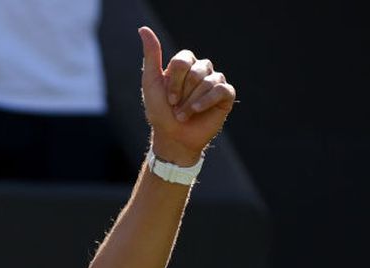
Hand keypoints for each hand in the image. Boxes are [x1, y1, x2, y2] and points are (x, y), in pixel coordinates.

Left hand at [138, 26, 235, 164]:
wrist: (173, 137)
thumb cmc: (160, 112)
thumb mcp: (151, 83)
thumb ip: (151, 56)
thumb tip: (143, 29)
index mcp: (184, 64)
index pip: (183, 60)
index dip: (174, 81)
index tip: (168, 99)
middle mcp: (201, 70)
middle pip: (196, 71)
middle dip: (182, 93)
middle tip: (176, 107)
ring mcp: (215, 81)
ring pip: (208, 81)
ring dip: (192, 102)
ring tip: (184, 115)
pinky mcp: (226, 95)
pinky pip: (221, 89)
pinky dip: (206, 102)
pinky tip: (197, 112)